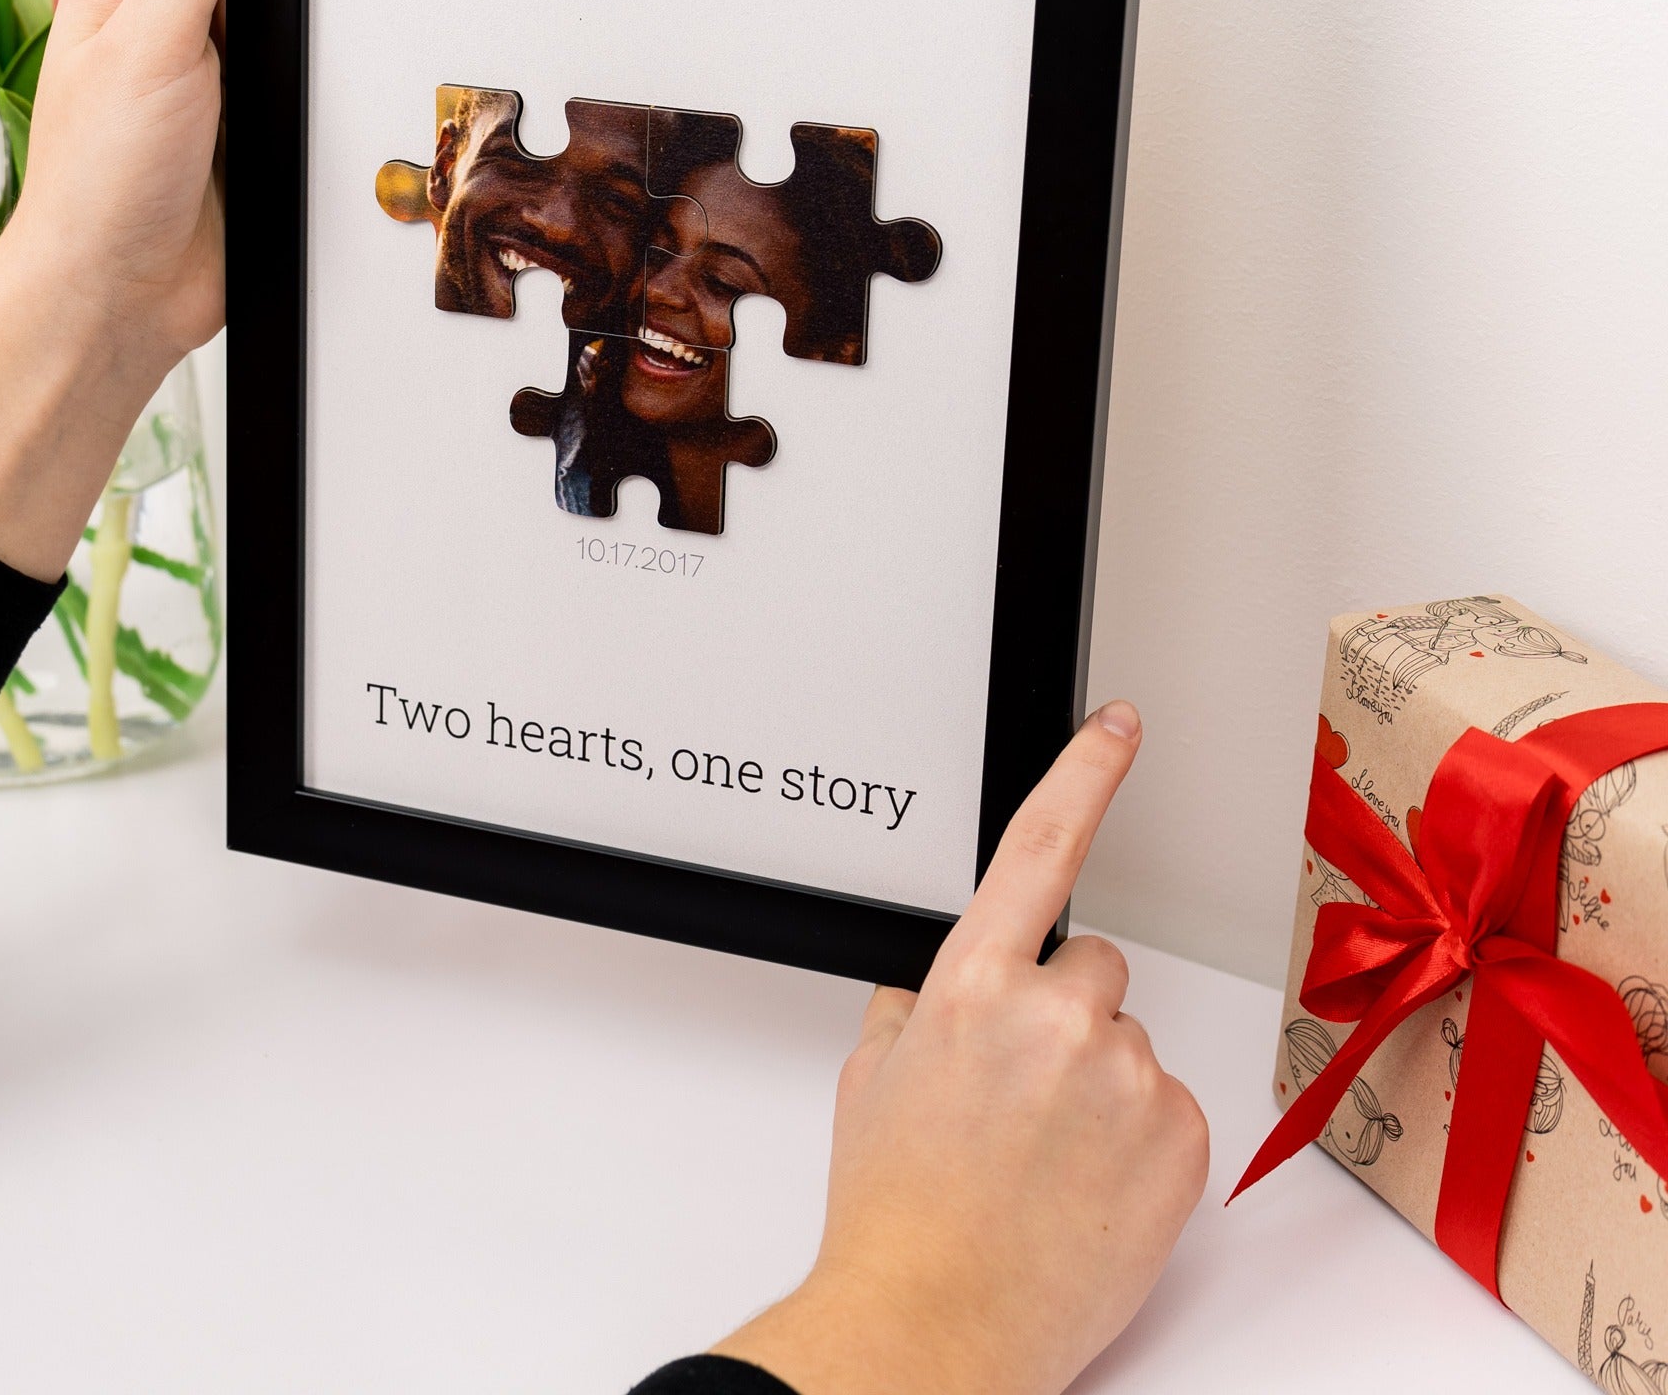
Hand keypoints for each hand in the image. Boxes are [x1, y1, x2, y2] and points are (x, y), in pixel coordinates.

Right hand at [715, 702, 1206, 1394]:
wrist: (938, 1326)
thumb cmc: (897, 1213)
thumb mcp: (871, 1081)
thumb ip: (913, 1008)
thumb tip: (937, 991)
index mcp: (973, 986)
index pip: (1041, 846)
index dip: (1085, 771)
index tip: (1119, 726)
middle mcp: (1057, 1015)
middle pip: (1093, 964)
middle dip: (1066, 1009)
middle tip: (1025, 1093)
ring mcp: (1127, 1077)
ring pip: (1130, 1042)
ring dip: (1102, 1080)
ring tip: (1048, 1158)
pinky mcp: (1182, 1140)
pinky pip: (1169, 1106)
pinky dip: (1139, 1140)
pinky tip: (1088, 1186)